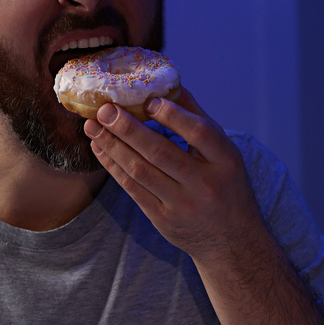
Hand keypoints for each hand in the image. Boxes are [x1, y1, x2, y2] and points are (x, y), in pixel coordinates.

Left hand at [84, 87, 265, 262]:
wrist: (231, 240)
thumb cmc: (225, 184)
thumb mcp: (224, 153)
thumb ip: (198, 120)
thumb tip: (168, 85)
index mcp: (226, 160)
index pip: (200, 133)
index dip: (174, 116)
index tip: (148, 100)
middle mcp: (205, 184)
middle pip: (160, 152)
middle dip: (128, 129)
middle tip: (104, 109)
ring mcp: (182, 204)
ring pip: (141, 171)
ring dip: (113, 146)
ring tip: (92, 126)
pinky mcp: (163, 220)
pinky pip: (132, 189)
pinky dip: (114, 166)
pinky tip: (100, 148)